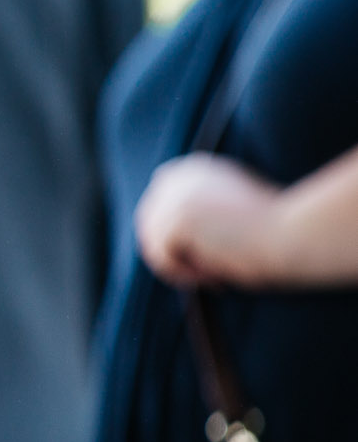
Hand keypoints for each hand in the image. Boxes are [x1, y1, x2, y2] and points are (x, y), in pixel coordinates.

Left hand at [134, 153, 284, 288]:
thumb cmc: (271, 230)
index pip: (158, 205)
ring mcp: (172, 195)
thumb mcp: (226, 213)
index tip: (203, 257)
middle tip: (209, 274)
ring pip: (153, 244)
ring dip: (181, 266)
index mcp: (192, 167)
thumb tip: (163, 240)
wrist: (292, 232)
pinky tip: (213, 274)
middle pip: (149, 225)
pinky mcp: (174, 217)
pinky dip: (183, 274)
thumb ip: (196, 214)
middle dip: (173, 253)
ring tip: (216, 274)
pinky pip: (160, 257)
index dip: (172, 237)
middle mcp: (177, 174)